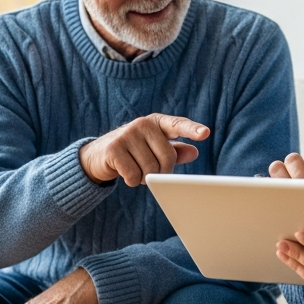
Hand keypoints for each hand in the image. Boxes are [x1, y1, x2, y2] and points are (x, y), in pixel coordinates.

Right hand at [80, 113, 210, 186]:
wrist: (98, 156)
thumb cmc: (133, 152)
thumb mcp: (154, 149)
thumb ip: (175, 151)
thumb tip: (194, 152)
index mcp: (156, 123)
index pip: (177, 125)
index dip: (192, 130)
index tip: (205, 133)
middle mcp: (142, 124)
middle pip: (167, 158)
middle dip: (162, 172)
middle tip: (151, 171)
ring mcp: (127, 134)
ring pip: (150, 169)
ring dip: (145, 178)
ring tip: (135, 169)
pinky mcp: (113, 148)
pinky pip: (134, 175)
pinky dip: (132, 181)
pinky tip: (124, 173)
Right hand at [268, 153, 303, 206]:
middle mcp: (299, 166)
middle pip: (292, 159)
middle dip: (299, 173)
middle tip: (303, 187)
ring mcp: (284, 175)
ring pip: (276, 167)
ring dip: (281, 179)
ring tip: (288, 194)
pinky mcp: (272, 186)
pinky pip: (266, 183)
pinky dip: (268, 188)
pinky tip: (274, 200)